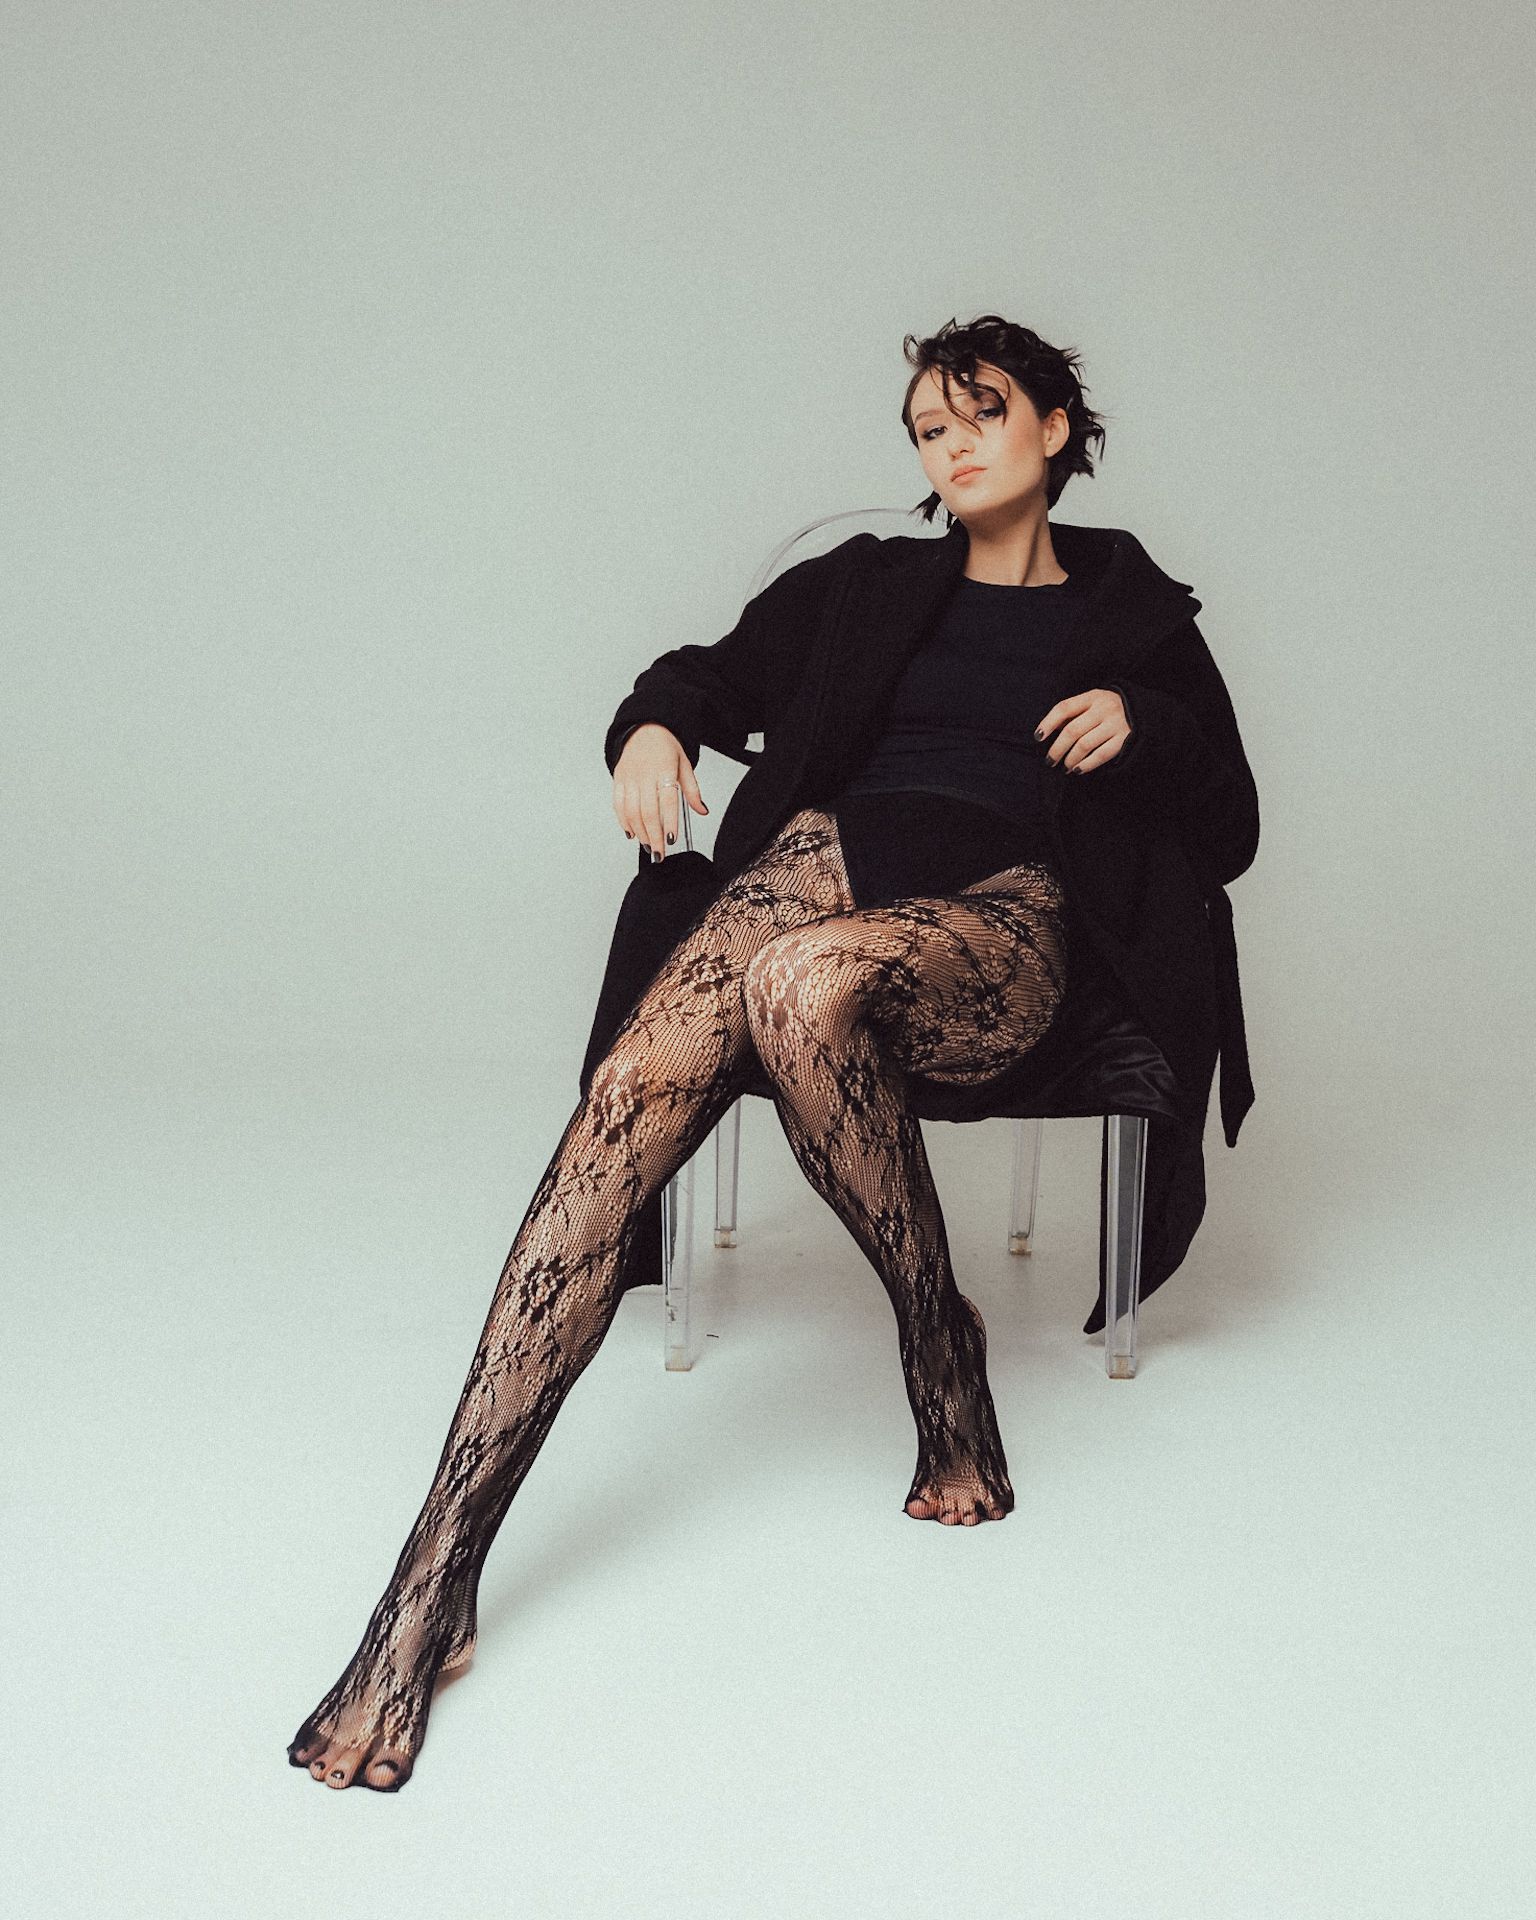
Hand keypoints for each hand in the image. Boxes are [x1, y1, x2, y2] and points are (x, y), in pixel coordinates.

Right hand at [612, 723, 708, 855]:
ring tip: (648, 845)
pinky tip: (632, 832)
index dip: (668, 822)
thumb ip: (692, 790)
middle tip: (659, 853)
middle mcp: (645, 774)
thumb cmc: (665, 746)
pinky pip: (618, 804)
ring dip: (639, 832)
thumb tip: (702, 810)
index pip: (667, 800)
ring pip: (631, 810)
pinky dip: (624, 821)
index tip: (671, 839)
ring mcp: (629, 777)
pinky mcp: (618, 780)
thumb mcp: (685, 764)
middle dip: (653, 835)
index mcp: (664, 770)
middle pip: (648, 811)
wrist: (644, 728)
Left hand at [1036, 689, 1131, 773]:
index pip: (1064, 708)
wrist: (1143, 712)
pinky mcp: (1124, 739)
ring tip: (1065, 766)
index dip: (1048, 723)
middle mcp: (1104, 708)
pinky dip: (1086, 765)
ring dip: (1070, 759)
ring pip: (1084, 745)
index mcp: (1092, 697)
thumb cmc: (1108, 710)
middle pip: (1072, 730)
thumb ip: (1073, 714)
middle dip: (1057, 748)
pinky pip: (1101, 755)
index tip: (1038, 737)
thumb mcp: (1092, 703)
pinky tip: (1078, 769)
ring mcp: (1115, 724)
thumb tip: (1049, 731)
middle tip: (1050, 760)